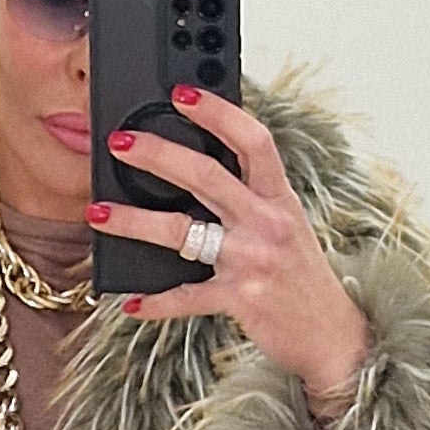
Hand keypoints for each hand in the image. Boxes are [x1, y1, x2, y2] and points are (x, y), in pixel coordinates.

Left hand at [89, 89, 372, 415]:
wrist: (332, 336)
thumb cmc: (302, 278)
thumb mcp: (287, 226)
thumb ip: (253, 197)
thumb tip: (199, 168)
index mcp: (280, 198)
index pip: (253, 140)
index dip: (218, 112)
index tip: (181, 93)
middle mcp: (268, 223)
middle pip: (206, 175)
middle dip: (157, 154)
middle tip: (120, 143)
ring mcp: (253, 261)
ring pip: (183, 232)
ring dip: (133, 221)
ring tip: (98, 213)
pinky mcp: (240, 300)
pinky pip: (187, 297)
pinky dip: (156, 302)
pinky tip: (132, 302)